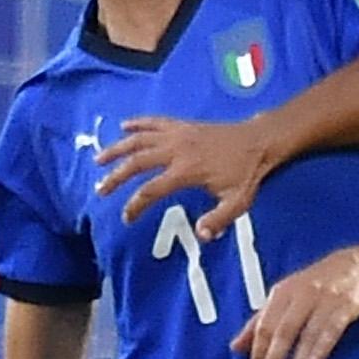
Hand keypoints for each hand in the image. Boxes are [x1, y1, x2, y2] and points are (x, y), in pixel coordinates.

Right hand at [97, 114, 271, 235]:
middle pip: (136, 163)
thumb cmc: (247, 173)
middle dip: (116, 177)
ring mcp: (178, 134)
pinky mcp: (182, 125)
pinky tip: (123, 126)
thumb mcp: (238, 202)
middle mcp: (176, 150)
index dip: (134, 205)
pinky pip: (154, 121)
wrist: (259, 141)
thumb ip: (218, 220)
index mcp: (186, 171)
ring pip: (139, 139)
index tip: (126, 217)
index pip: (150, 190)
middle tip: (101, 190)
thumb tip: (202, 236)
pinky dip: (138, 123)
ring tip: (99, 159)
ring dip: (117, 148)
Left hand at [233, 251, 358, 358]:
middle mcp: (302, 295)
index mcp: (282, 293)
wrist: (352, 266)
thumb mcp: (282, 299)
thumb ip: (259, 322)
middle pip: (283, 331)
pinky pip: (332, 330)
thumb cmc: (312, 286)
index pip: (264, 325)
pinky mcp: (346, 307)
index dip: (258, 350)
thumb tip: (235, 346)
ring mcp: (325, 300)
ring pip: (307, 335)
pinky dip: (321, 348)